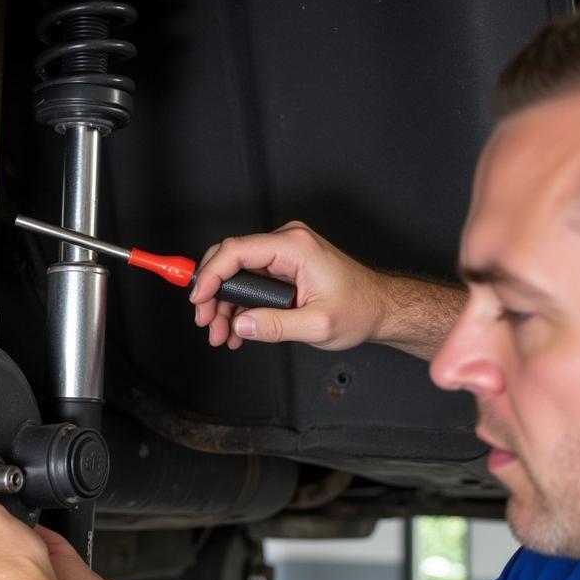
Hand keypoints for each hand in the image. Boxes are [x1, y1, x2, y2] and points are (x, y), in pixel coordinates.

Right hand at [190, 221, 384, 351]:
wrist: (380, 309)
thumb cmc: (360, 309)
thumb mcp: (317, 325)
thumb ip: (275, 326)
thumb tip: (241, 324)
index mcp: (295, 247)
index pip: (236, 251)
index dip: (211, 275)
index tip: (199, 300)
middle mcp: (286, 243)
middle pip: (229, 259)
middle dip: (213, 293)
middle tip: (207, 323)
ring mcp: (283, 254)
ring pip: (236, 274)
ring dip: (224, 305)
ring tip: (222, 335)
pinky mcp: (282, 267)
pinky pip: (249, 281)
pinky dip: (238, 306)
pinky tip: (237, 329)